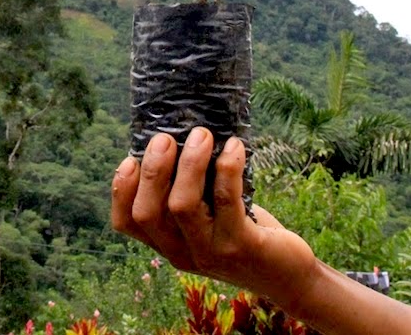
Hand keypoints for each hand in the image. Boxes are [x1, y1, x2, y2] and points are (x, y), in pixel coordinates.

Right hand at [111, 128, 316, 305]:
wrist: (288, 276)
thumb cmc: (244, 235)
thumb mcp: (208, 219)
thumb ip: (190, 193)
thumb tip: (180, 139)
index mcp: (168, 244)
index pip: (127, 223)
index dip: (121, 190)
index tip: (130, 159)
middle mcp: (182, 253)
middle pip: (147, 213)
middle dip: (153, 170)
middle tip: (165, 138)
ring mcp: (210, 252)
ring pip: (182, 206)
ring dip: (189, 164)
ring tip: (202, 135)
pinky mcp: (242, 246)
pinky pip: (227, 200)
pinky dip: (228, 168)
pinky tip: (235, 147)